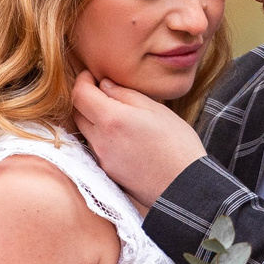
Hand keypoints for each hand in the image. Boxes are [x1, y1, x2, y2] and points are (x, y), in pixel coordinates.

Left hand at [71, 71, 206, 206]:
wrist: (185, 187)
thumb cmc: (178, 145)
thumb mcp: (156, 110)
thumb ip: (126, 94)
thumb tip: (104, 85)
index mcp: (112, 119)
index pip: (80, 94)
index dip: (83, 80)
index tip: (92, 75)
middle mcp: (100, 140)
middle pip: (78, 113)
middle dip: (86, 99)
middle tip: (103, 92)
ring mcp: (102, 159)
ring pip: (86, 132)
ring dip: (94, 119)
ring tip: (117, 114)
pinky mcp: (108, 173)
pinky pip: (97, 148)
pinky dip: (102, 137)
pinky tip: (123, 136)